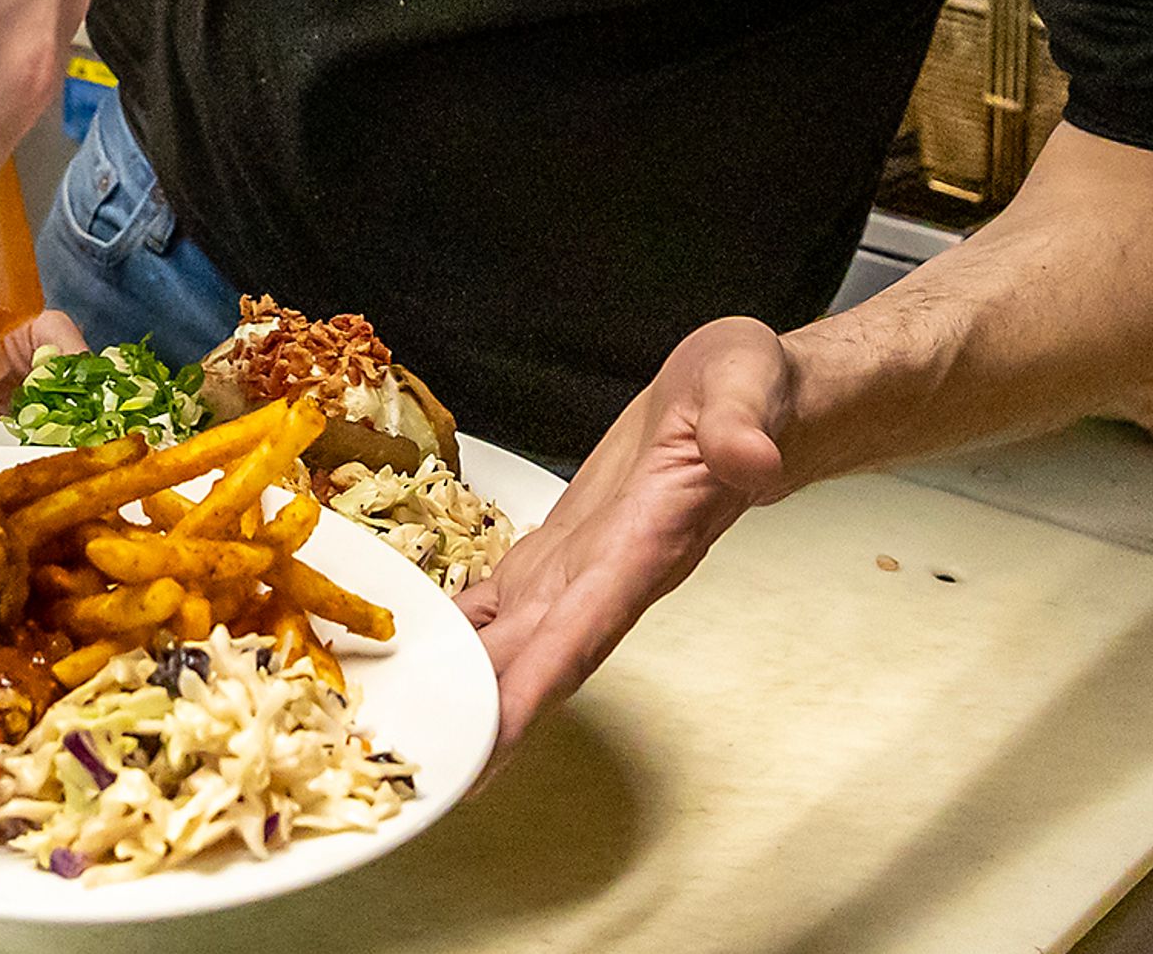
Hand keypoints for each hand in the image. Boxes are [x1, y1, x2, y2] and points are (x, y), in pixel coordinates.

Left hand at [458, 318, 793, 750]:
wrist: (747, 395)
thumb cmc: (751, 391)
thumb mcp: (746, 386)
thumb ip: (740, 427)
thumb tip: (751, 459)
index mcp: (643, 547)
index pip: (580, 637)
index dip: (529, 696)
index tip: (485, 750)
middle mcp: (606, 575)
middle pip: (531, 663)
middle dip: (478, 719)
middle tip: (415, 765)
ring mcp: (581, 565)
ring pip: (511, 641)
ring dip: (461, 686)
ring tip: (401, 727)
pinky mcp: (563, 543)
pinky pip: (504, 598)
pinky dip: (462, 631)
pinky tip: (424, 654)